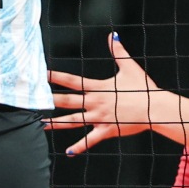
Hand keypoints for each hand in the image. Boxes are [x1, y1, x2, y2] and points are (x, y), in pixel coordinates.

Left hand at [46, 33, 159, 155]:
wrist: (155, 108)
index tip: (43, 75)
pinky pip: (90, 140)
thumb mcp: (130, 67)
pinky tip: (68, 152)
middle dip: (50, 101)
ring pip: (74, 121)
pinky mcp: (107, 130)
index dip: (57, 77)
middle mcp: (96, 103)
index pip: (73, 81)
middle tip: (34, 101)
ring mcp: (100, 118)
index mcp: (99, 88)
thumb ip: (118, 52)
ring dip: (57, 123)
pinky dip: (79, 146)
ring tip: (41, 125)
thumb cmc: (144, 88)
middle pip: (68, 101)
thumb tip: (113, 36)